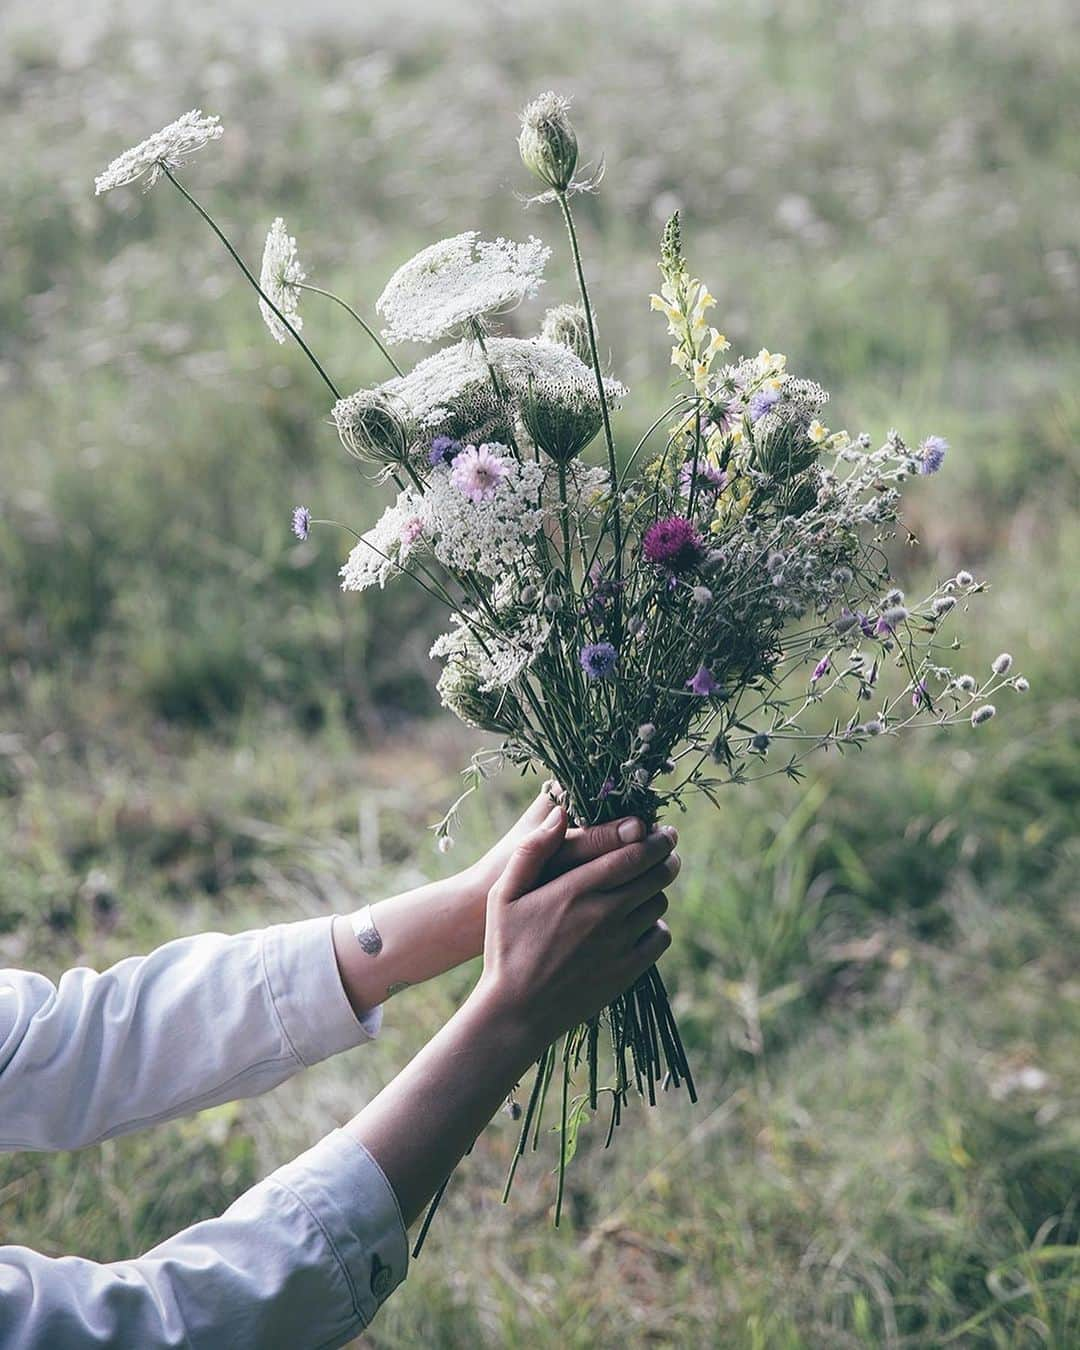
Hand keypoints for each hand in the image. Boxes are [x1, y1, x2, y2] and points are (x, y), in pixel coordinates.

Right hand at [476, 804, 677, 1052]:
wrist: (516, 1012)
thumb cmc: (505, 948)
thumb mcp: (503, 895)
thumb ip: (531, 851)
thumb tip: (560, 813)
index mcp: (575, 890)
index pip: (632, 854)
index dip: (654, 839)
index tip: (661, 830)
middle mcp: (604, 914)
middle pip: (655, 875)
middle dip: (666, 857)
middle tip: (665, 849)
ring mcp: (619, 945)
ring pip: (658, 904)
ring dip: (657, 890)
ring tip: (647, 884)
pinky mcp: (627, 971)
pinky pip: (660, 937)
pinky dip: (656, 925)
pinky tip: (641, 921)